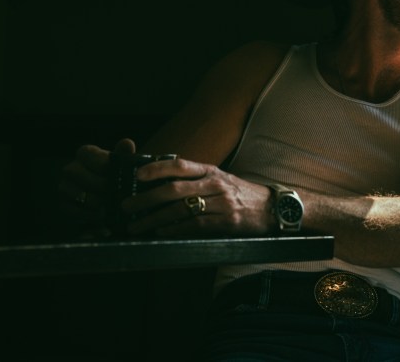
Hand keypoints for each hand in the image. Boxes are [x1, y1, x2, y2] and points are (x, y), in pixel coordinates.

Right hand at [57, 138, 135, 231]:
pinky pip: (70, 209)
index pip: (85, 153)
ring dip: (91, 200)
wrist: (114, 196)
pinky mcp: (64, 205)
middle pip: (73, 172)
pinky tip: (102, 218)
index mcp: (85, 155)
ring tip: (108, 207)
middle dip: (95, 183)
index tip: (112, 171)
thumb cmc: (118, 176)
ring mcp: (65, 187)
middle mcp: (71, 169)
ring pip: (70, 191)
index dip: (98, 162)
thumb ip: (124, 154)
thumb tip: (127, 143)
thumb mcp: (123, 164)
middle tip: (112, 192)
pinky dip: (87, 214)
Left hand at [118, 158, 273, 237]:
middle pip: (174, 189)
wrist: (273, 208)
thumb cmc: (240, 194)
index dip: (156, 169)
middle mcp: (215, 184)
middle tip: (127, 207)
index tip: (137, 176)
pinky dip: (175, 230)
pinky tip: (161, 233)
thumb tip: (160, 182)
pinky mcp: (226, 222)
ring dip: (154, 220)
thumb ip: (194, 179)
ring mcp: (221, 203)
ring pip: (181, 210)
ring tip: (137, 226)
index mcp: (210, 171)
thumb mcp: (219, 179)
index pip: (179, 165)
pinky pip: (195, 226)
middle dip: (146, 199)